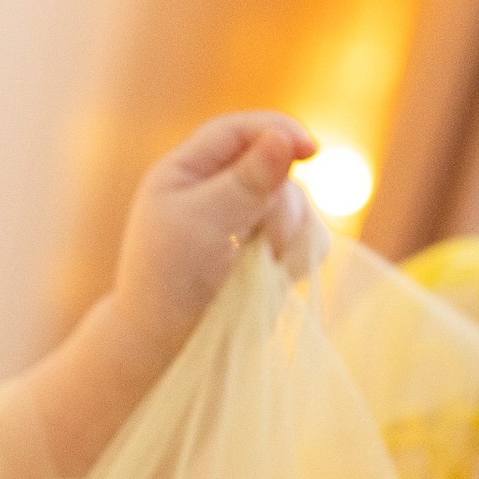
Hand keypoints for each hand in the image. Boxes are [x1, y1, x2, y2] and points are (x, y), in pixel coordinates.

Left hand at [111, 113, 317, 361]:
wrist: (168, 347)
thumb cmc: (170, 280)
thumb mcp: (202, 223)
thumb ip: (245, 182)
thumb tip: (283, 138)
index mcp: (188, 170)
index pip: (239, 132)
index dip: (278, 131)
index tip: (311, 150)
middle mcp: (219, 189)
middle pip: (277, 167)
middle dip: (279, 204)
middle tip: (266, 243)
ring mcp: (248, 221)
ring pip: (298, 203)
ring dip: (290, 233)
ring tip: (266, 266)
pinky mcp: (272, 254)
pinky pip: (310, 237)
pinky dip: (302, 254)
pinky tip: (281, 276)